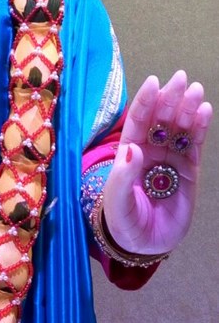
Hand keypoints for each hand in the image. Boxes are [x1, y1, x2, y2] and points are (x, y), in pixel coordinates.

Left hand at [102, 71, 212, 255]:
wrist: (146, 244)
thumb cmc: (125, 221)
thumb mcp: (117, 203)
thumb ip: (122, 178)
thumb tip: (132, 149)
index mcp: (129, 152)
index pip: (137, 122)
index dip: (145, 102)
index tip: (154, 82)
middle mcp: (150, 151)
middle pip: (160, 119)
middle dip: (170, 98)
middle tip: (181, 78)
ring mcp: (170, 159)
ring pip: (179, 128)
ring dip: (187, 109)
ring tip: (196, 90)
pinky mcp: (188, 171)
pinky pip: (194, 145)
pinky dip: (200, 128)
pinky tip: (205, 111)